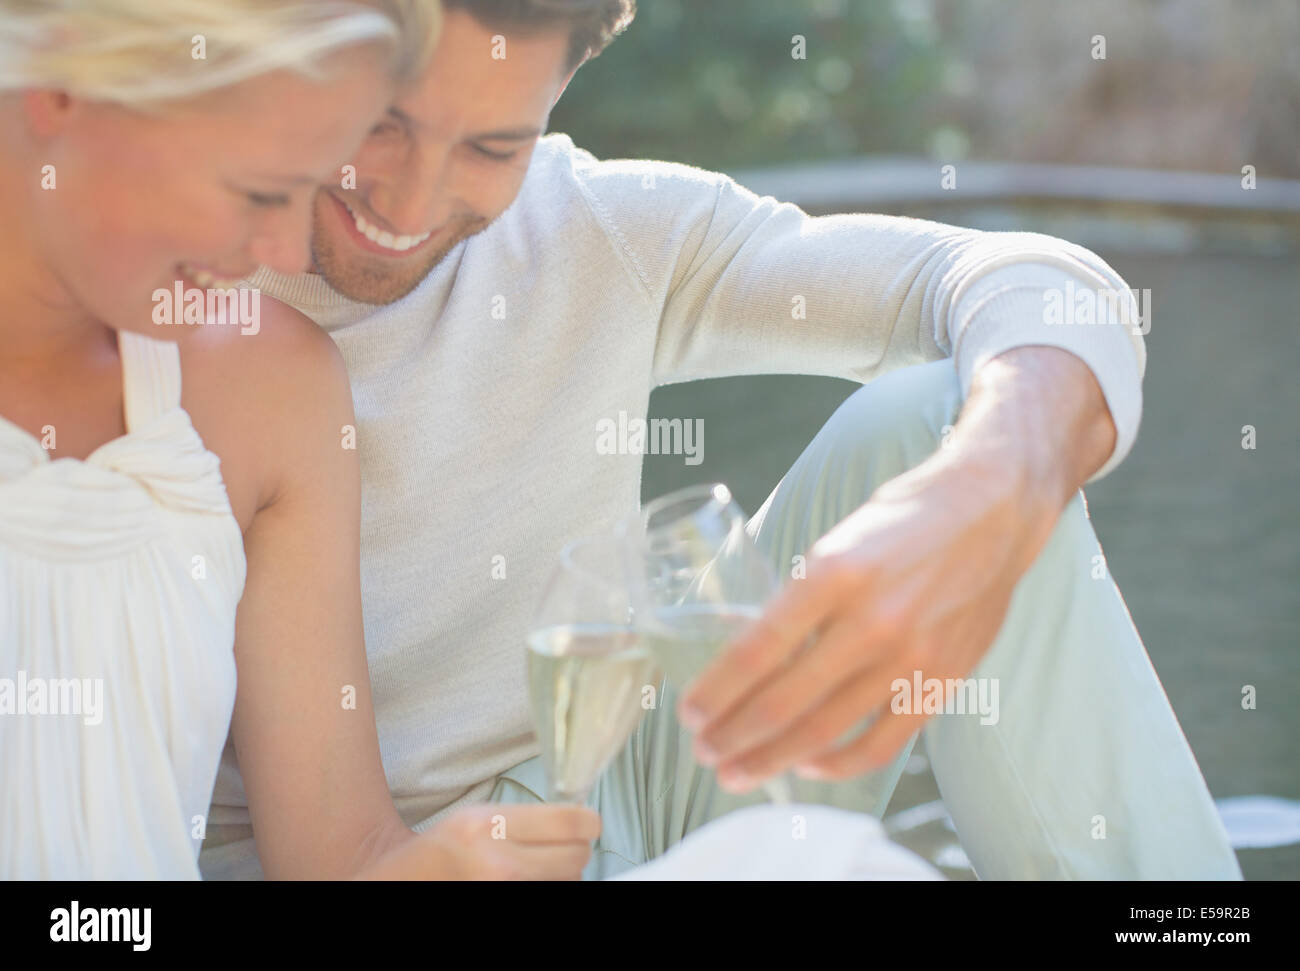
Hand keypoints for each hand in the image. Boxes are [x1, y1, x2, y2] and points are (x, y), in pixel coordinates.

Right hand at [359, 804, 600, 879]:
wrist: (399, 880)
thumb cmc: (442, 848)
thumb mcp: (477, 817)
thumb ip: (524, 819)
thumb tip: (580, 822)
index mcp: (490, 825)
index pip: (570, 822)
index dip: (589, 822)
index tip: (588, 823)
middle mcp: (498, 862)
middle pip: (577, 857)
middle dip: (576, 851)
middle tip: (564, 848)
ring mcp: (500, 890)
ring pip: (567, 881)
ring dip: (562, 874)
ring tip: (539, 868)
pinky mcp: (498, 904)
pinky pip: (546, 893)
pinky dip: (545, 886)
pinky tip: (530, 880)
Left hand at [676, 347, 1115, 791]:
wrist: (995, 509)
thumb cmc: (904, 517)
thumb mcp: (838, 539)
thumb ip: (802, 595)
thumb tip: (755, 650)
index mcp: (834, 572)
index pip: (757, 649)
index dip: (716, 691)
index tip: (690, 713)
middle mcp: (872, 619)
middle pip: (784, 701)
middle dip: (734, 736)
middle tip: (706, 752)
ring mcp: (911, 656)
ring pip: (826, 730)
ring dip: (774, 758)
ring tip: (738, 771)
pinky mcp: (942, 679)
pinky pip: (884, 741)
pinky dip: (840, 763)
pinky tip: (809, 766)